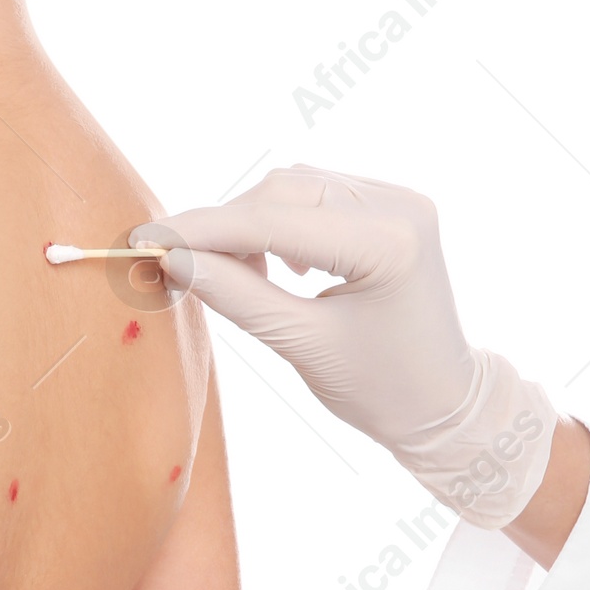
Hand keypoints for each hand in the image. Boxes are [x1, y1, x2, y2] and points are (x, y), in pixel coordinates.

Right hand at [135, 167, 557, 528]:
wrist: (444, 402)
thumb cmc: (379, 389)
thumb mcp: (300, 345)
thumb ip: (236, 295)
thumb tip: (172, 259)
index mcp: (388, 243)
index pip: (273, 221)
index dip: (202, 230)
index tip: (145, 239)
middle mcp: (398, 206)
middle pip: (281, 192)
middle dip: (224, 225)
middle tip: (175, 262)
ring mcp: (398, 199)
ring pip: (294, 187)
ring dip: (250, 220)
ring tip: (230, 270)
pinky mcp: (391, 205)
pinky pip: (316, 195)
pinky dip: (280, 220)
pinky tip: (275, 262)